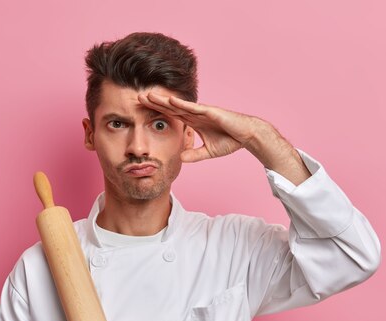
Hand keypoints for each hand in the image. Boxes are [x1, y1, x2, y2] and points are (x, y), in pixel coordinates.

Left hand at [137, 92, 262, 162]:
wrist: (247, 136)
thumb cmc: (231, 140)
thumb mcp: (209, 151)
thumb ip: (195, 154)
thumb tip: (181, 159)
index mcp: (194, 121)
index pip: (172, 114)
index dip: (157, 111)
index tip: (143, 109)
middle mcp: (195, 114)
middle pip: (171, 107)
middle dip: (155, 103)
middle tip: (138, 98)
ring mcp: (202, 111)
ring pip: (179, 105)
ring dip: (164, 100)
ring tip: (149, 95)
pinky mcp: (210, 112)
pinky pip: (194, 107)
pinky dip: (182, 104)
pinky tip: (170, 100)